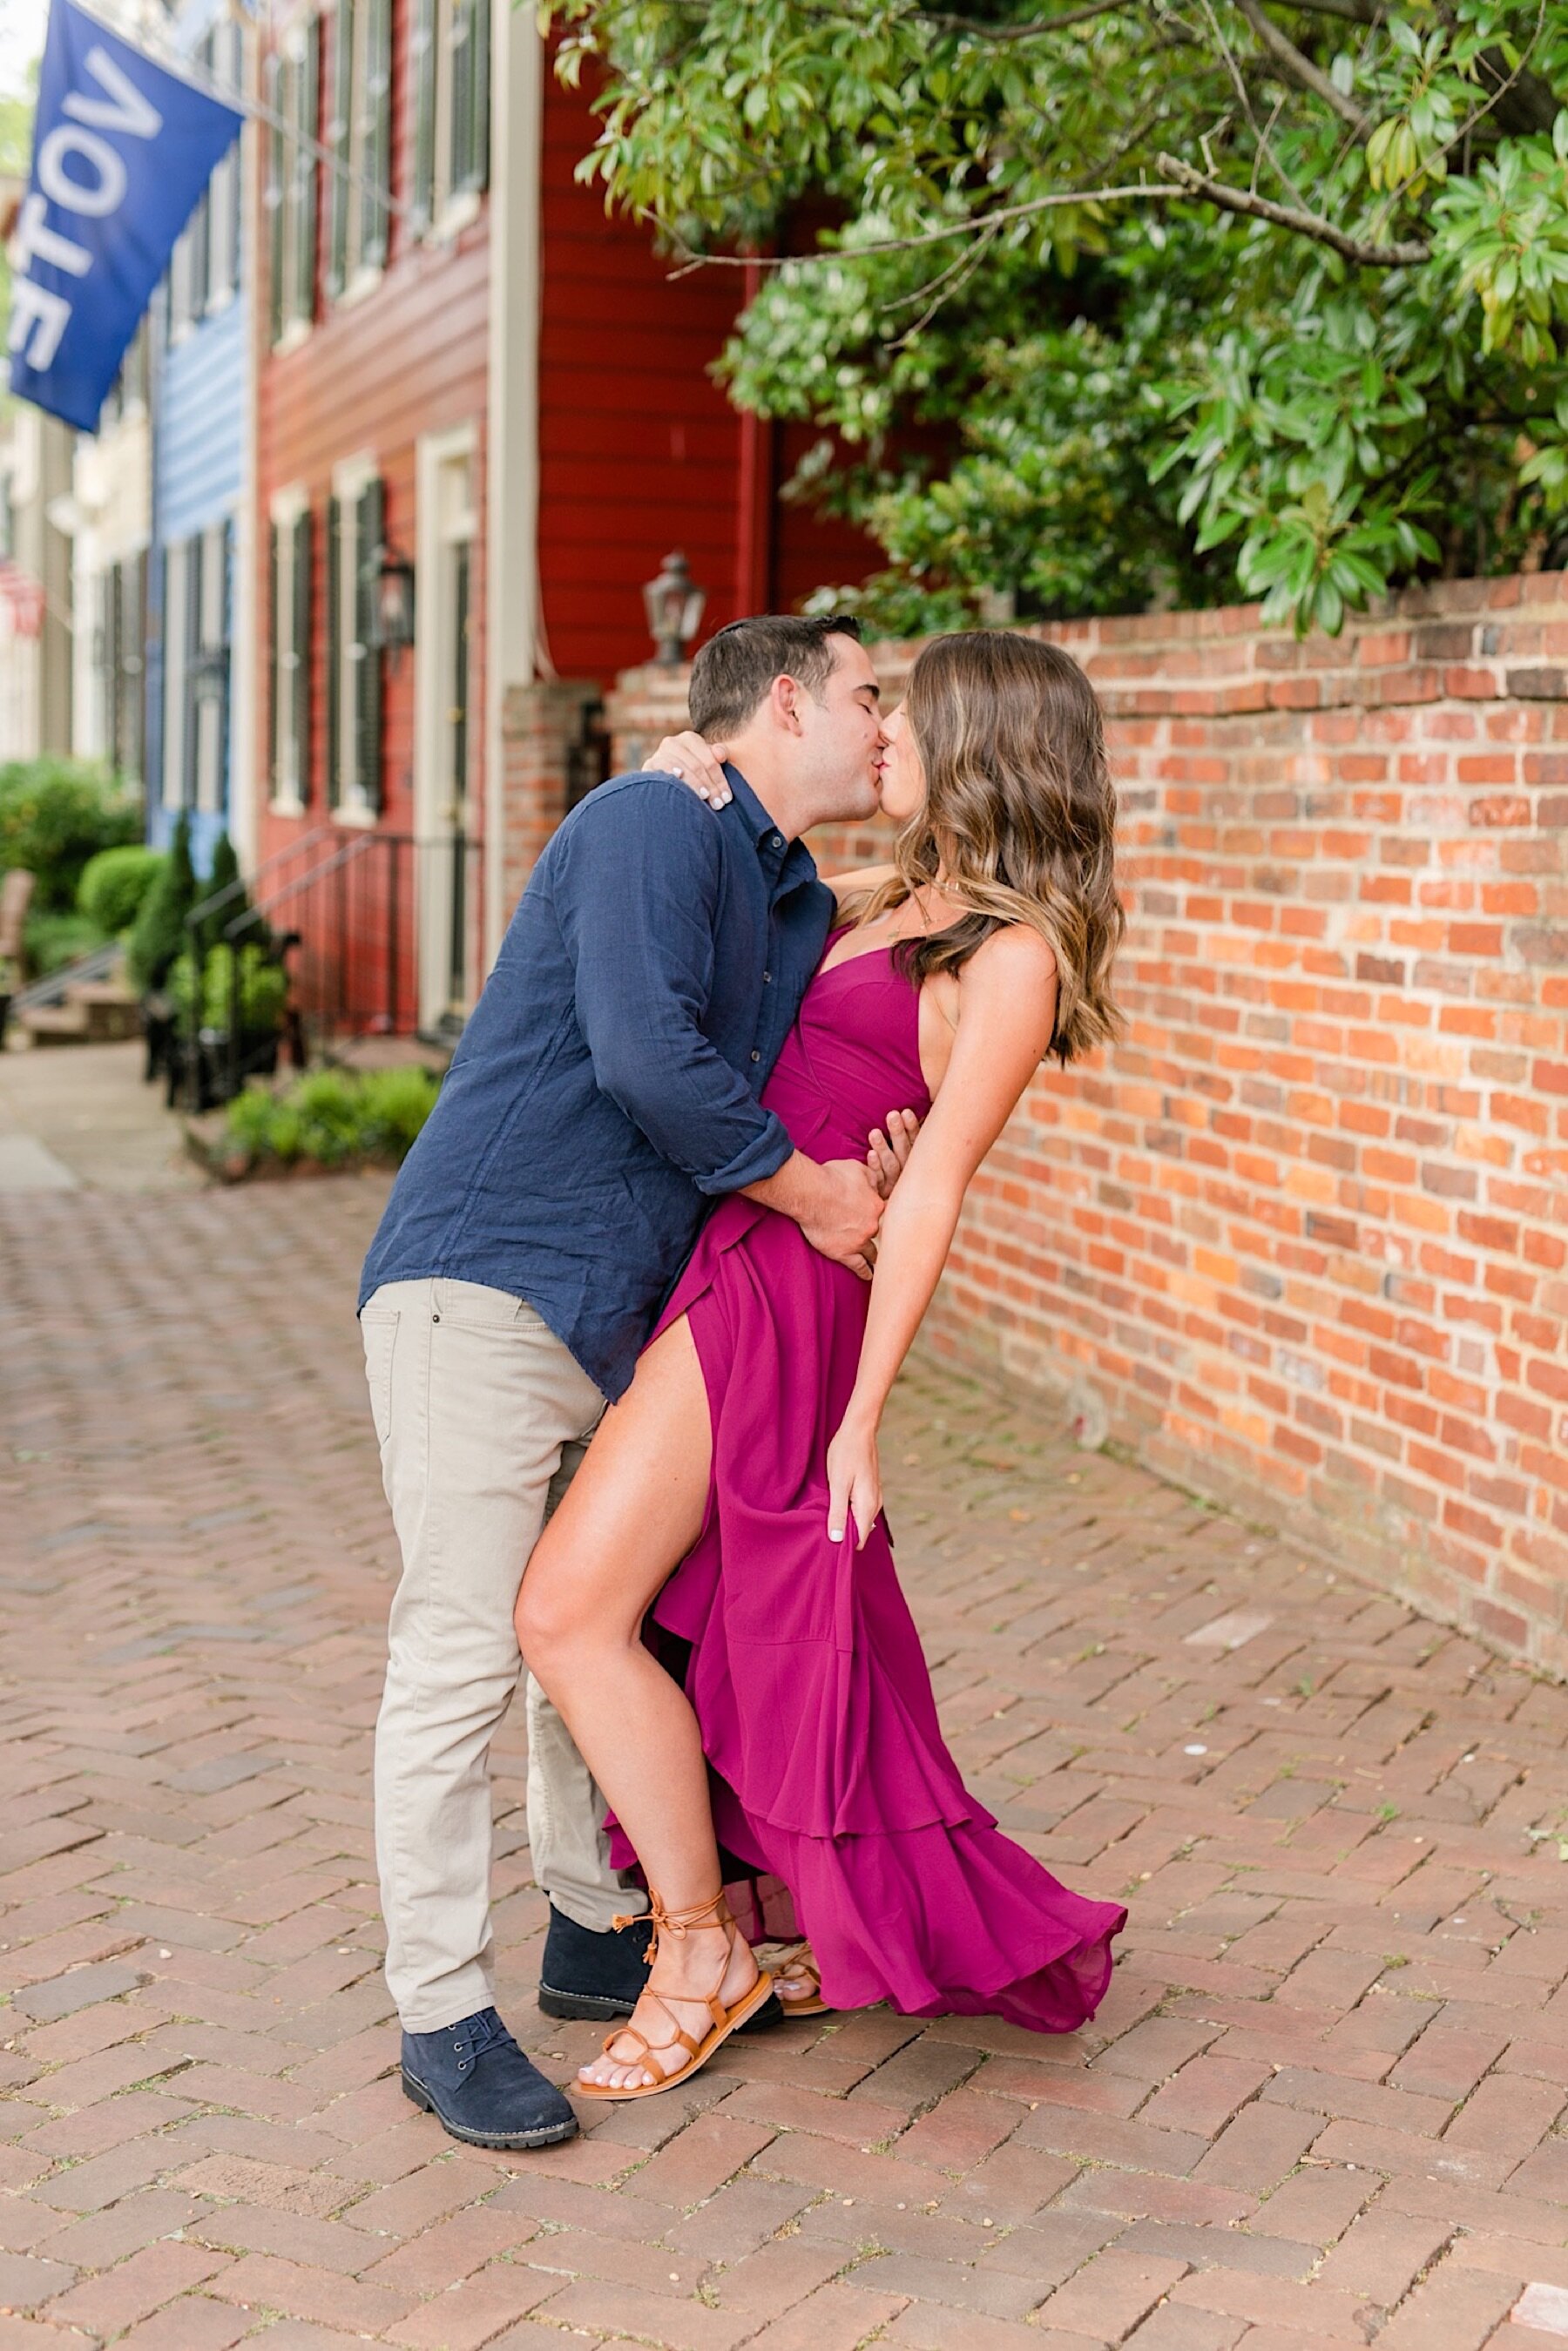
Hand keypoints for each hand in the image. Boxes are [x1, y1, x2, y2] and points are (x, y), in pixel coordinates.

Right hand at [648, 730, 731, 805]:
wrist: (665, 785)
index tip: (727, 798)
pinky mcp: (649, 765)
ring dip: (695, 784)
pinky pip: (662, 767)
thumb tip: (721, 755)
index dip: (720, 780)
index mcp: (690, 739)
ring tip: (704, 797)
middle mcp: (673, 742)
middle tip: (719, 804)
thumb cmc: (693, 774)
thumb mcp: (707, 763)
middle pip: (697, 766)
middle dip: (710, 786)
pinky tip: (679, 778)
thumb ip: (718, 755)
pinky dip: (671, 772)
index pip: (710, 760)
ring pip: (682, 767)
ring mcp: (659, 753)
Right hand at [799, 1157, 883, 1280]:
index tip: (886, 1221)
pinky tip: (869, 1277)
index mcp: (877, 1206)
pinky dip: (865, 1272)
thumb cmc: (833, 1178)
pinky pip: (859, 1266)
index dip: (882, 1216)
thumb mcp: (858, 1169)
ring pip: (873, 1253)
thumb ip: (871, 1176)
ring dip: (877, 1258)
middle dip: (884, 1238)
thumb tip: (877, 1178)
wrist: (813, 1193)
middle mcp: (872, 1226)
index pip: (884, 1214)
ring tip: (881, 1265)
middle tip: (890, 1246)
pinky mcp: (844, 1253)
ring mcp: (859, 1241)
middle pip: (882, 1234)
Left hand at [826, 1413, 880, 1547]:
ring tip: (826, 1514)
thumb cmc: (846, 1454)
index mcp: (868, 1506)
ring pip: (859, 1520)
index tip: (827, 1543)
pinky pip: (859, 1509)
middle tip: (822, 1528)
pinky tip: (834, 1503)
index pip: (860, 1539)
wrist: (858, 1430)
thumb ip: (838, 1513)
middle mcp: (875, 1505)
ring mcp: (874, 1497)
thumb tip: (838, 1540)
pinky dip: (847, 1511)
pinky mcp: (869, 1490)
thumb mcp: (838, 1485)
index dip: (844, 1545)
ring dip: (844, 1521)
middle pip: (860, 1531)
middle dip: (843, 1533)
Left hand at [866, 1109, 919, 1200]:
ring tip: (874, 1133)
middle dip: (898, 1133)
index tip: (905, 1112)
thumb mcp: (900, 1148)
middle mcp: (908, 1172)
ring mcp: (895, 1184)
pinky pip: (878, 1179)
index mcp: (916, 1160)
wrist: (875, 1204)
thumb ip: (905, 1132)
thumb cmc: (888, 1165)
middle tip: (892, 1115)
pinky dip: (875, 1166)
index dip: (912, 1128)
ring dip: (883, 1147)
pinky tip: (870, 1154)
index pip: (916, 1142)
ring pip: (891, 1165)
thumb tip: (905, 1108)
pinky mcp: (881, 1193)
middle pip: (905, 1152)